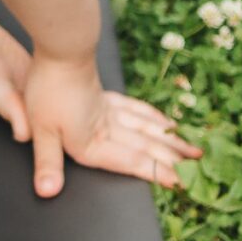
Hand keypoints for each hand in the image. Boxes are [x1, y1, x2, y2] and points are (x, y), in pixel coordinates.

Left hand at [9, 49, 201, 198]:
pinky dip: (155, 119)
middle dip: (173, 161)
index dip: (157, 173)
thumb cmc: (48, 88)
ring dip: (171, 142)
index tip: (182, 183)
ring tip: (194, 150)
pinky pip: (138, 110)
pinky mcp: (107, 96)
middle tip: (200, 172)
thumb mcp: (41, 129)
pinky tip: (166, 122)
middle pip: (146, 147)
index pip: (131, 162)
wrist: (62, 49)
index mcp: (92, 142)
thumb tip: (47, 192)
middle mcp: (107, 128)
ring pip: (148, 129)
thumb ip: (47, 163)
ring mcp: (110, 110)